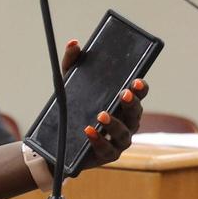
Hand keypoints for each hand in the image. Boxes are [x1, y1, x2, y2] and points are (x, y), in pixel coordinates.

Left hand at [59, 39, 148, 169]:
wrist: (56, 142)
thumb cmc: (72, 109)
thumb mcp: (69, 84)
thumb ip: (73, 63)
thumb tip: (73, 43)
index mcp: (123, 104)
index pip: (139, 94)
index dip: (141, 87)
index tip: (137, 79)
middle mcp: (127, 122)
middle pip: (136, 112)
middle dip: (132, 103)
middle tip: (124, 94)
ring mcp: (119, 141)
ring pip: (125, 133)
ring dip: (114, 123)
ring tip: (101, 114)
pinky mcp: (107, 155)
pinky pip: (107, 149)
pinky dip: (99, 140)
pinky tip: (88, 131)